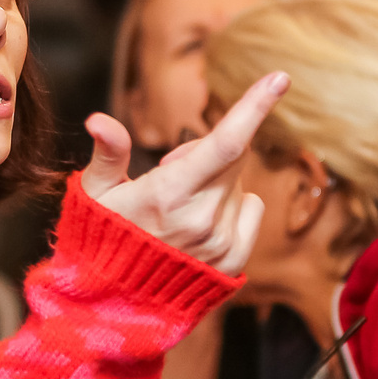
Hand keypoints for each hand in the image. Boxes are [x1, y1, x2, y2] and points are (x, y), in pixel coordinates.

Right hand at [80, 70, 287, 274]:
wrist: (120, 299)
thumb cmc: (105, 236)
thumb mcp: (97, 192)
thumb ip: (108, 154)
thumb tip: (98, 120)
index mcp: (169, 194)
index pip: (224, 143)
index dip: (254, 107)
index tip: (280, 78)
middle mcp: (202, 218)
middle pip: (234, 155)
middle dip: (209, 149)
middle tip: (173, 172)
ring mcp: (221, 241)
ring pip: (240, 182)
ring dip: (219, 182)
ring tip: (181, 207)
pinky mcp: (234, 258)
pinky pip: (253, 208)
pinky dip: (234, 207)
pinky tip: (201, 223)